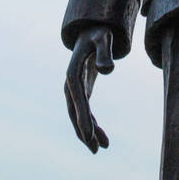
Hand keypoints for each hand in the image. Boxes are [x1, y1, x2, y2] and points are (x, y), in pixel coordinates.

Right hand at [64, 25, 114, 153]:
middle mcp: (70, 84)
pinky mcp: (82, 91)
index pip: (78, 98)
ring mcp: (74, 89)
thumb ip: (105, 52)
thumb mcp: (104, 38)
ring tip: (102, 148)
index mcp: (73, 73)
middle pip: (74, 112)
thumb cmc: (99, 33)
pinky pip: (85, 112)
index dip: (83, 117)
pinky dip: (92, 124)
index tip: (89, 134)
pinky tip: (102, 137)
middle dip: (84, 131)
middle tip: (96, 149)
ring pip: (79, 116)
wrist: (92, 30)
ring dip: (88, 132)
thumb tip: (108, 70)